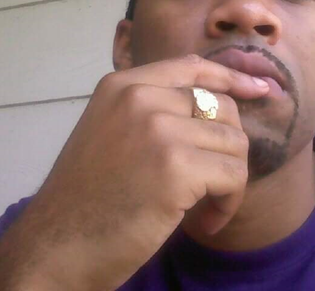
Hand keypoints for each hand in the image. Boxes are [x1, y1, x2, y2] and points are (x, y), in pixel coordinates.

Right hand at [14, 54, 268, 290]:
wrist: (55, 247)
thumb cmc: (86, 198)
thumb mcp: (111, 133)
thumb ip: (153, 111)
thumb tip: (216, 106)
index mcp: (123, 85)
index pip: (193, 67)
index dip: (231, 77)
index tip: (259, 90)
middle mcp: (141, 97)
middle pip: (223, 108)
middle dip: (229, 149)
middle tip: (214, 185)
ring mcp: (158, 129)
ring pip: (234, 143)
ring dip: (229, 182)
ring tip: (205, 210)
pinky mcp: (176, 166)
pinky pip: (233, 176)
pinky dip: (228, 204)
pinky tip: (206, 223)